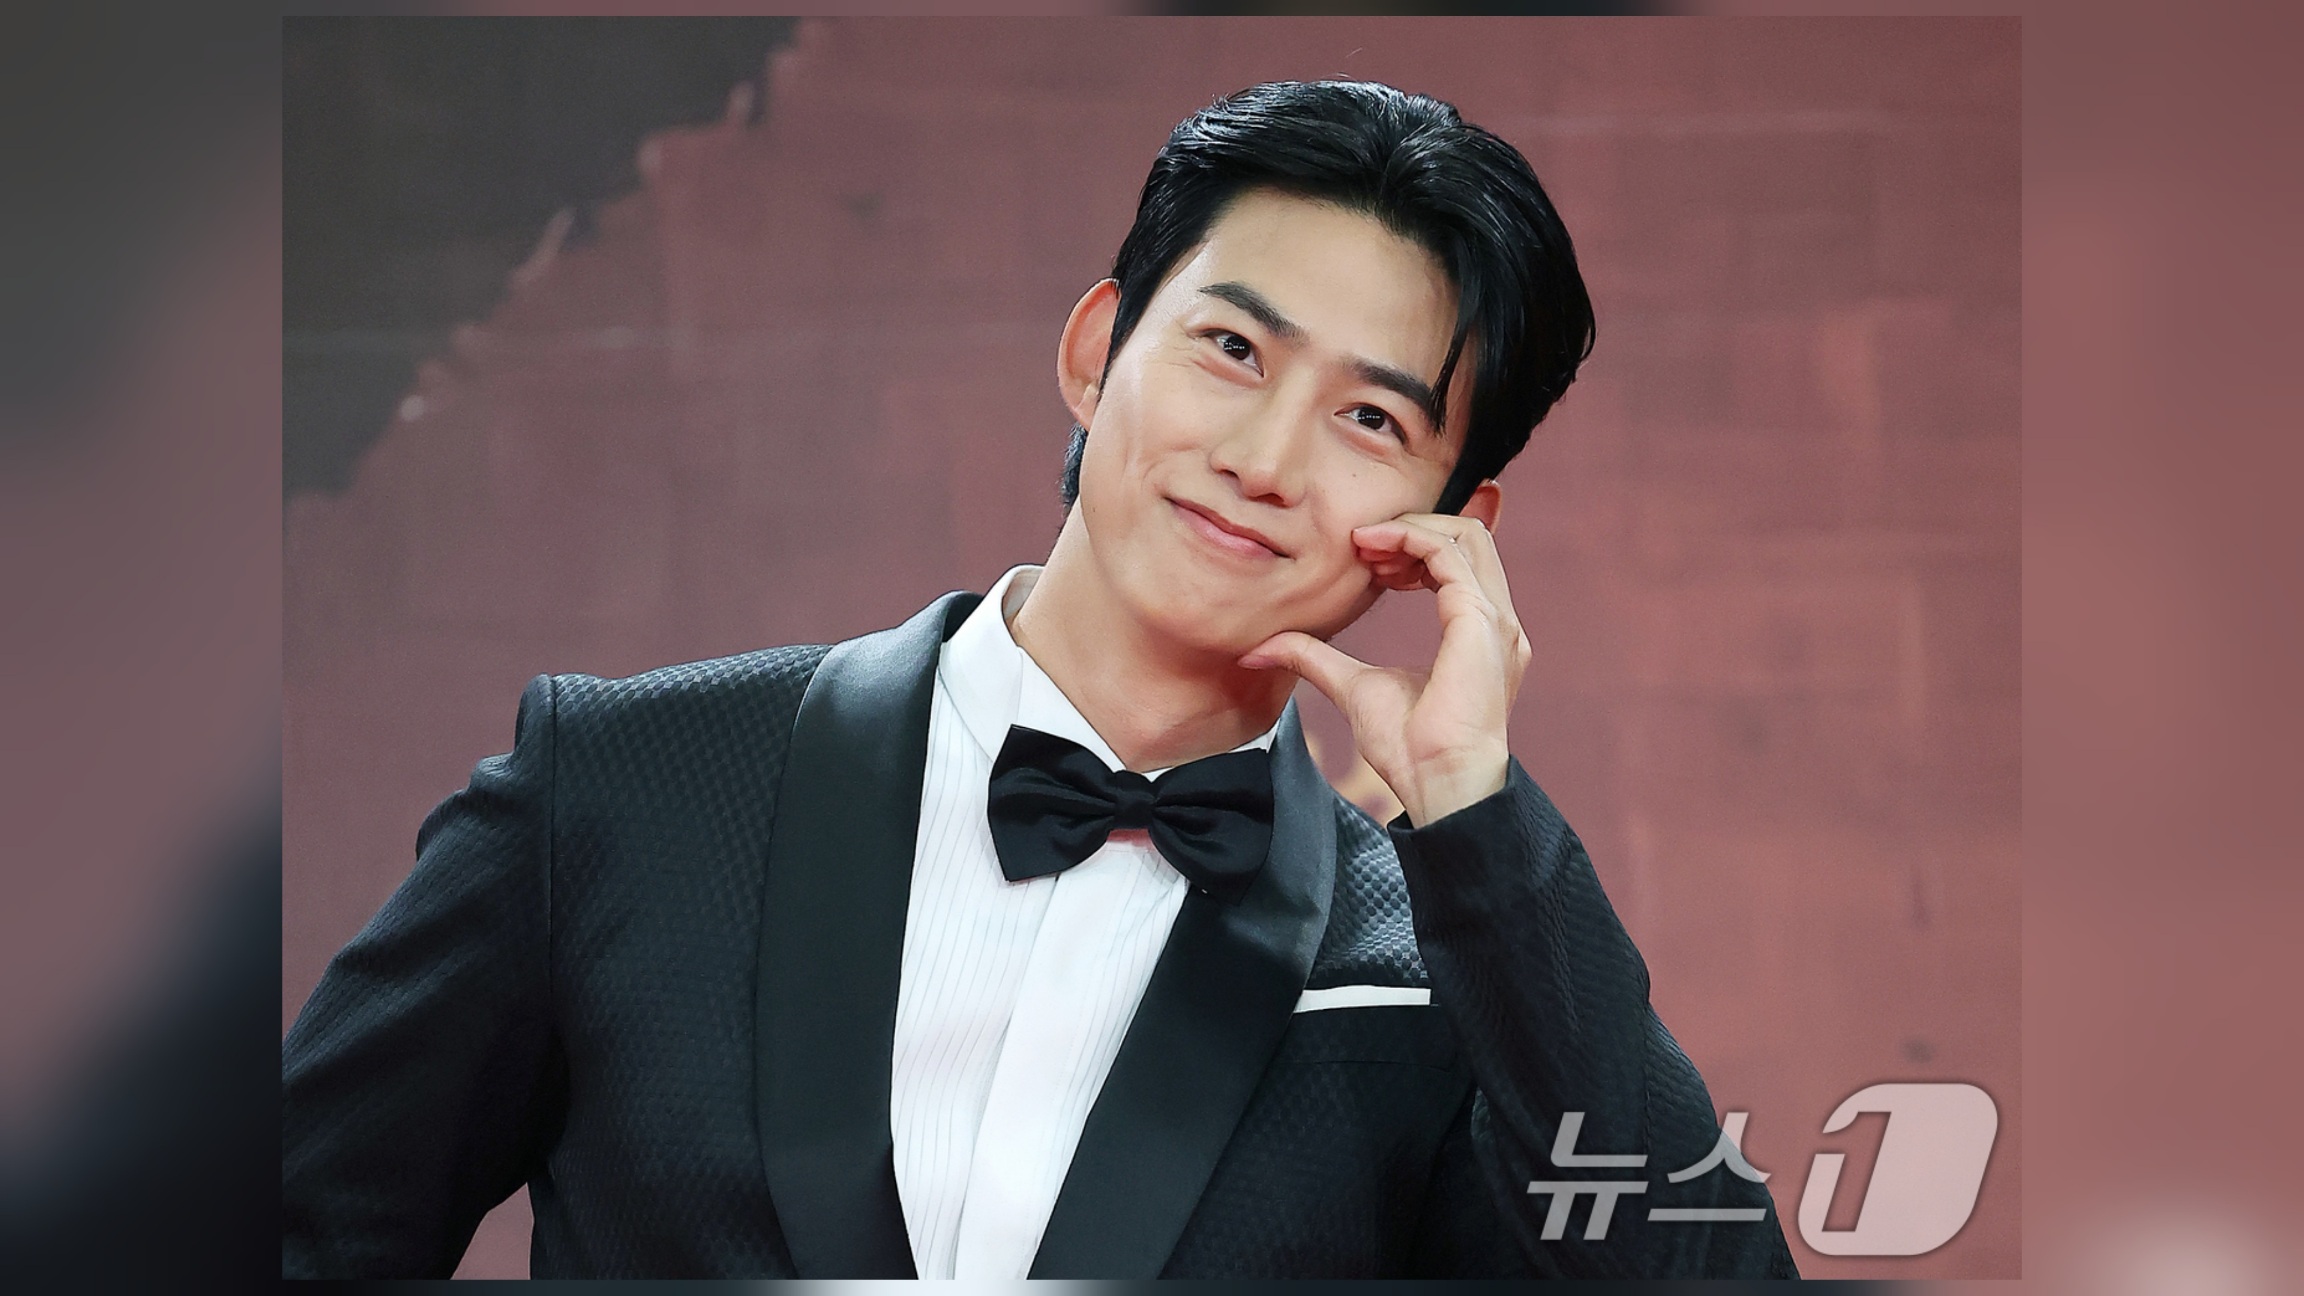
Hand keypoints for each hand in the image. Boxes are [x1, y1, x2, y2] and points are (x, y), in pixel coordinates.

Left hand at [1240, 513, 1529, 826]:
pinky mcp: (1480, 621)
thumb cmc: (1408, 748)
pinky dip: (1409, 540)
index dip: (1412, 546)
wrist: (1437, 783)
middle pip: (1468, 537)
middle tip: (1361, 543)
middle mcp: (1497, 620)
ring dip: (1410, 529)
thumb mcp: (1351, 687)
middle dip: (1412, 528)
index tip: (1365, 558)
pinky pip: (1448, 555)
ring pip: (1465, 536)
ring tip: (1364, 544)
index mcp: (1478, 633)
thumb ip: (1313, 659)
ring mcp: (1495, 620)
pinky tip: (1372, 552)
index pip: (1458, 561)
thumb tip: (1258, 651)